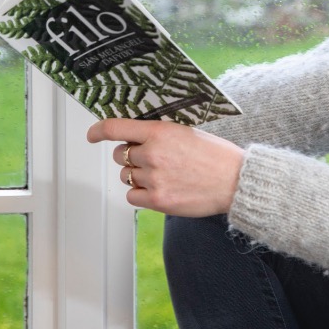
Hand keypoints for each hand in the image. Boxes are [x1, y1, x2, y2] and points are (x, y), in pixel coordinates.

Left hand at [86, 118, 244, 215]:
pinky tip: (159, 189)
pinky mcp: (159, 200)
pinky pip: (132, 196)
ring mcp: (154, 179)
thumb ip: (160, 135)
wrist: (236, 182)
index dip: (98, 131)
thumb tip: (137, 139)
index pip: (115, 128)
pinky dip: (141, 194)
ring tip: (163, 176)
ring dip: (137, 176)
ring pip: (126, 176)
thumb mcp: (187, 133)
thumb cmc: (218, 157)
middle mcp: (153, 154)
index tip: (92, 135)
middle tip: (152, 159)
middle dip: (131, 156)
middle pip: (120, 155)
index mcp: (160, 132)